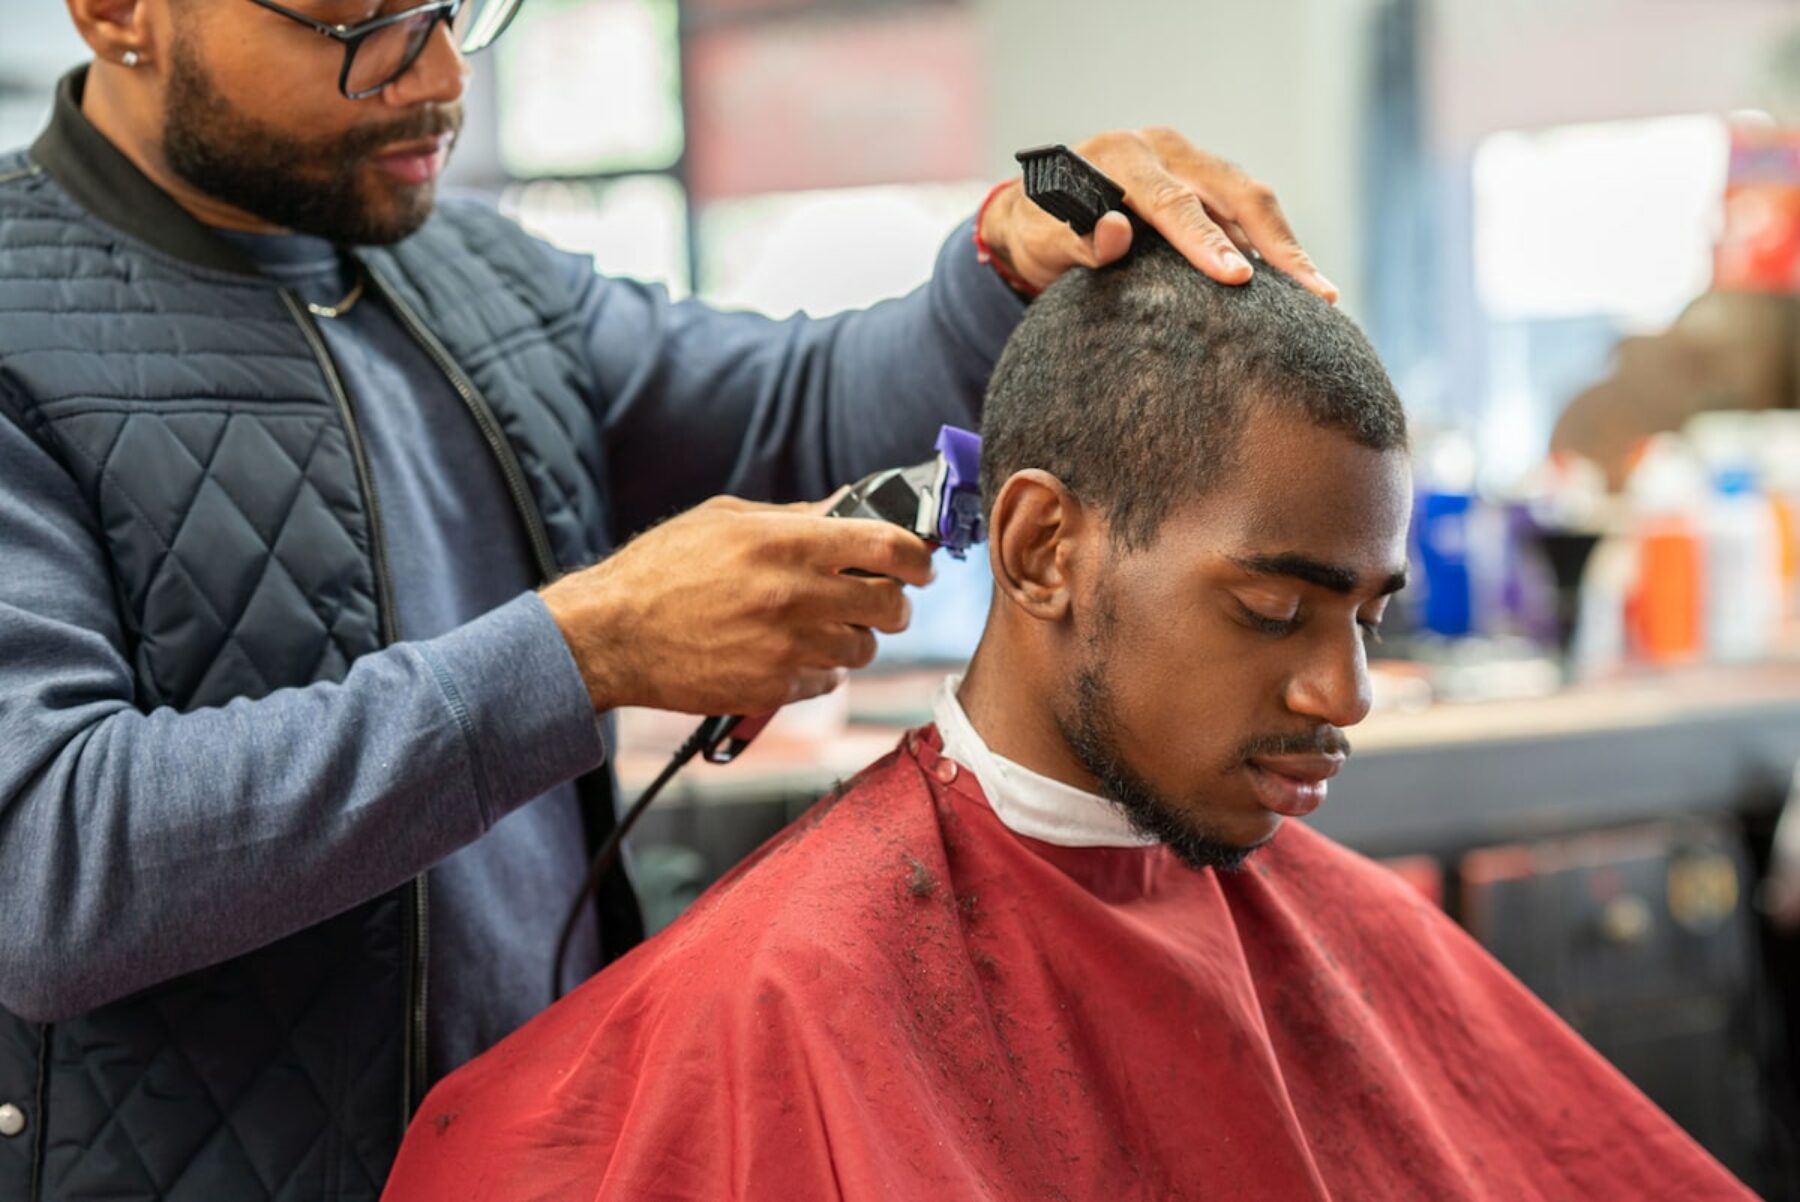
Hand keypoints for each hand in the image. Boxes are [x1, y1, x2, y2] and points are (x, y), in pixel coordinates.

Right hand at [541, 496, 931, 714]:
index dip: (916, 555)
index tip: (920, 563)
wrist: (611, 634)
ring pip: (862, 649)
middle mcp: (793, 595)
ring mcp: (785, 647)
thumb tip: (847, 511)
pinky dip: (818, 669)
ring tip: (824, 627)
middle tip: (882, 601)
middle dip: (894, 603)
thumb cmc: (662, 569)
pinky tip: (789, 654)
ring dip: (854, 638)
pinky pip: (826, 680)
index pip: (887, 546)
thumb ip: (795, 518)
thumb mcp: (725, 519)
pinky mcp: (772, 688)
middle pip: (889, 605)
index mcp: (786, 542)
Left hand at [978, 127, 1335, 301]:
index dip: (1206, 240)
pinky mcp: (1207, 186)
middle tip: (1314, 292)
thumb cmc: (1039, 230)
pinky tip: (1300, 290)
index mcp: (1122, 157)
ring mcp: (1192, 164)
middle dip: (1278, 243)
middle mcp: (1165, 150)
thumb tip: (1115, 234)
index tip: (1237, 277)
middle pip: (1235, 191)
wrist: (1040, 212)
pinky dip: (1274, 249)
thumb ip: (1072, 238)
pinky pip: (1248, 215)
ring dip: (1286, 248)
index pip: (1173, 200)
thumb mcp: (1040, 238)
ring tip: (1321, 296)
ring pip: (1251, 201)